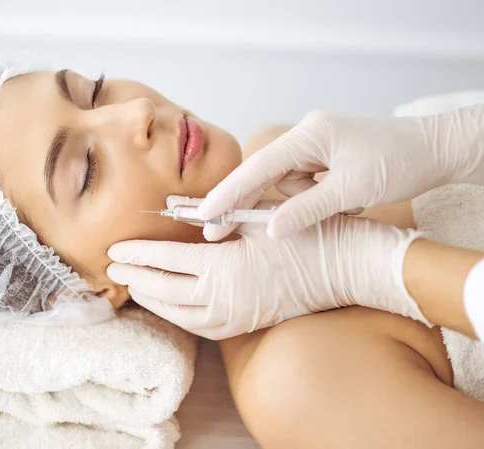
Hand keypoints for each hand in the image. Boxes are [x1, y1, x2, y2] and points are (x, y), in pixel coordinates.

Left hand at [107, 200, 427, 339]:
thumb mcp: (256, 217)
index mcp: (223, 266)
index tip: (115, 249)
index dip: (137, 254)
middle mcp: (224, 298)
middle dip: (136, 279)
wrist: (345, 266)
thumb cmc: (305, 231)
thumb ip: (214, 218)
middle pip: (165, 290)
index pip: (165, 260)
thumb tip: (178, 215)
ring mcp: (235, 316)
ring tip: (136, 288)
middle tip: (113, 269)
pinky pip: (202, 328)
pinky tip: (172, 307)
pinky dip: (179, 317)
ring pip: (180, 315)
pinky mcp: (247, 324)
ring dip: (154, 301)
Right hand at [197, 107, 483, 238]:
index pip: (259, 166)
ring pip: (289, 184)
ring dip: (304, 206)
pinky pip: (307, 185)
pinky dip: (316, 201)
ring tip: (343, 209)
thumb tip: (271, 229)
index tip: (205, 215)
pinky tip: (345, 206)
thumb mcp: (354, 191)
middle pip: (266, 174)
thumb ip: (308, 209)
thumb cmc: (402, 162)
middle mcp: (309, 136)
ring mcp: (318, 146)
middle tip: (218, 230)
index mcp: (311, 134)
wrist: (439, 149)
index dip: (229, 192)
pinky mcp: (328, 157)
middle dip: (247, 203)